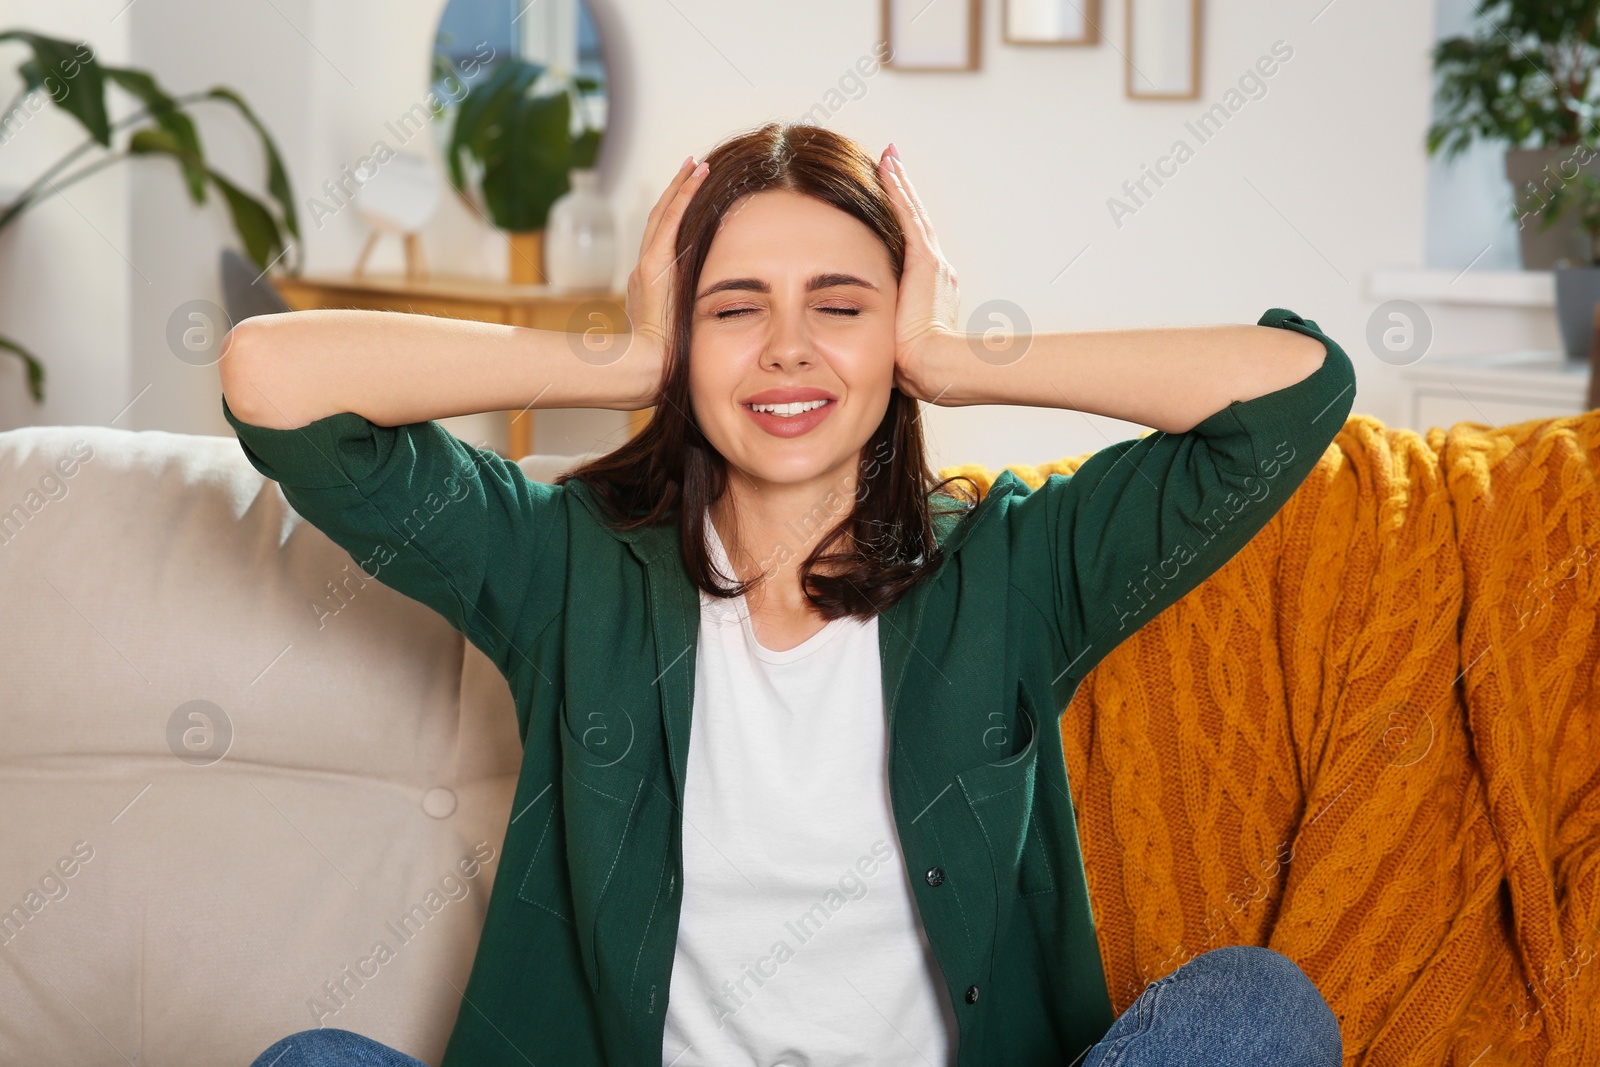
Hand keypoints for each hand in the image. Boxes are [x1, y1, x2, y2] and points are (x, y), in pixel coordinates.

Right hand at [624, 155, 709, 401]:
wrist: (645, 369)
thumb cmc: (666, 364)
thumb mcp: (679, 338)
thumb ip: (690, 325)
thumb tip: (713, 327)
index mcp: (648, 287)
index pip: (663, 243)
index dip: (676, 218)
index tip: (691, 200)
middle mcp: (643, 270)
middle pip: (659, 221)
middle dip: (676, 194)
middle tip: (693, 168)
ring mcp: (646, 265)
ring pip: (663, 214)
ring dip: (681, 187)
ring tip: (697, 164)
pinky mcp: (653, 265)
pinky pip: (670, 220)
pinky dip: (683, 194)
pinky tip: (698, 174)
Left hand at [878, 143, 960, 403]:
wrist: (932, 367)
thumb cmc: (912, 364)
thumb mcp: (895, 337)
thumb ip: (885, 324)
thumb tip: (868, 329)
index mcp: (930, 289)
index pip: (911, 245)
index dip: (901, 220)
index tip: (890, 200)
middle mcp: (936, 270)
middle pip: (914, 223)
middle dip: (902, 194)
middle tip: (890, 164)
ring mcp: (932, 264)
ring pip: (912, 214)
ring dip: (899, 185)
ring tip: (888, 159)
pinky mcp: (925, 262)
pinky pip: (908, 218)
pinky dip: (898, 192)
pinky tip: (887, 169)